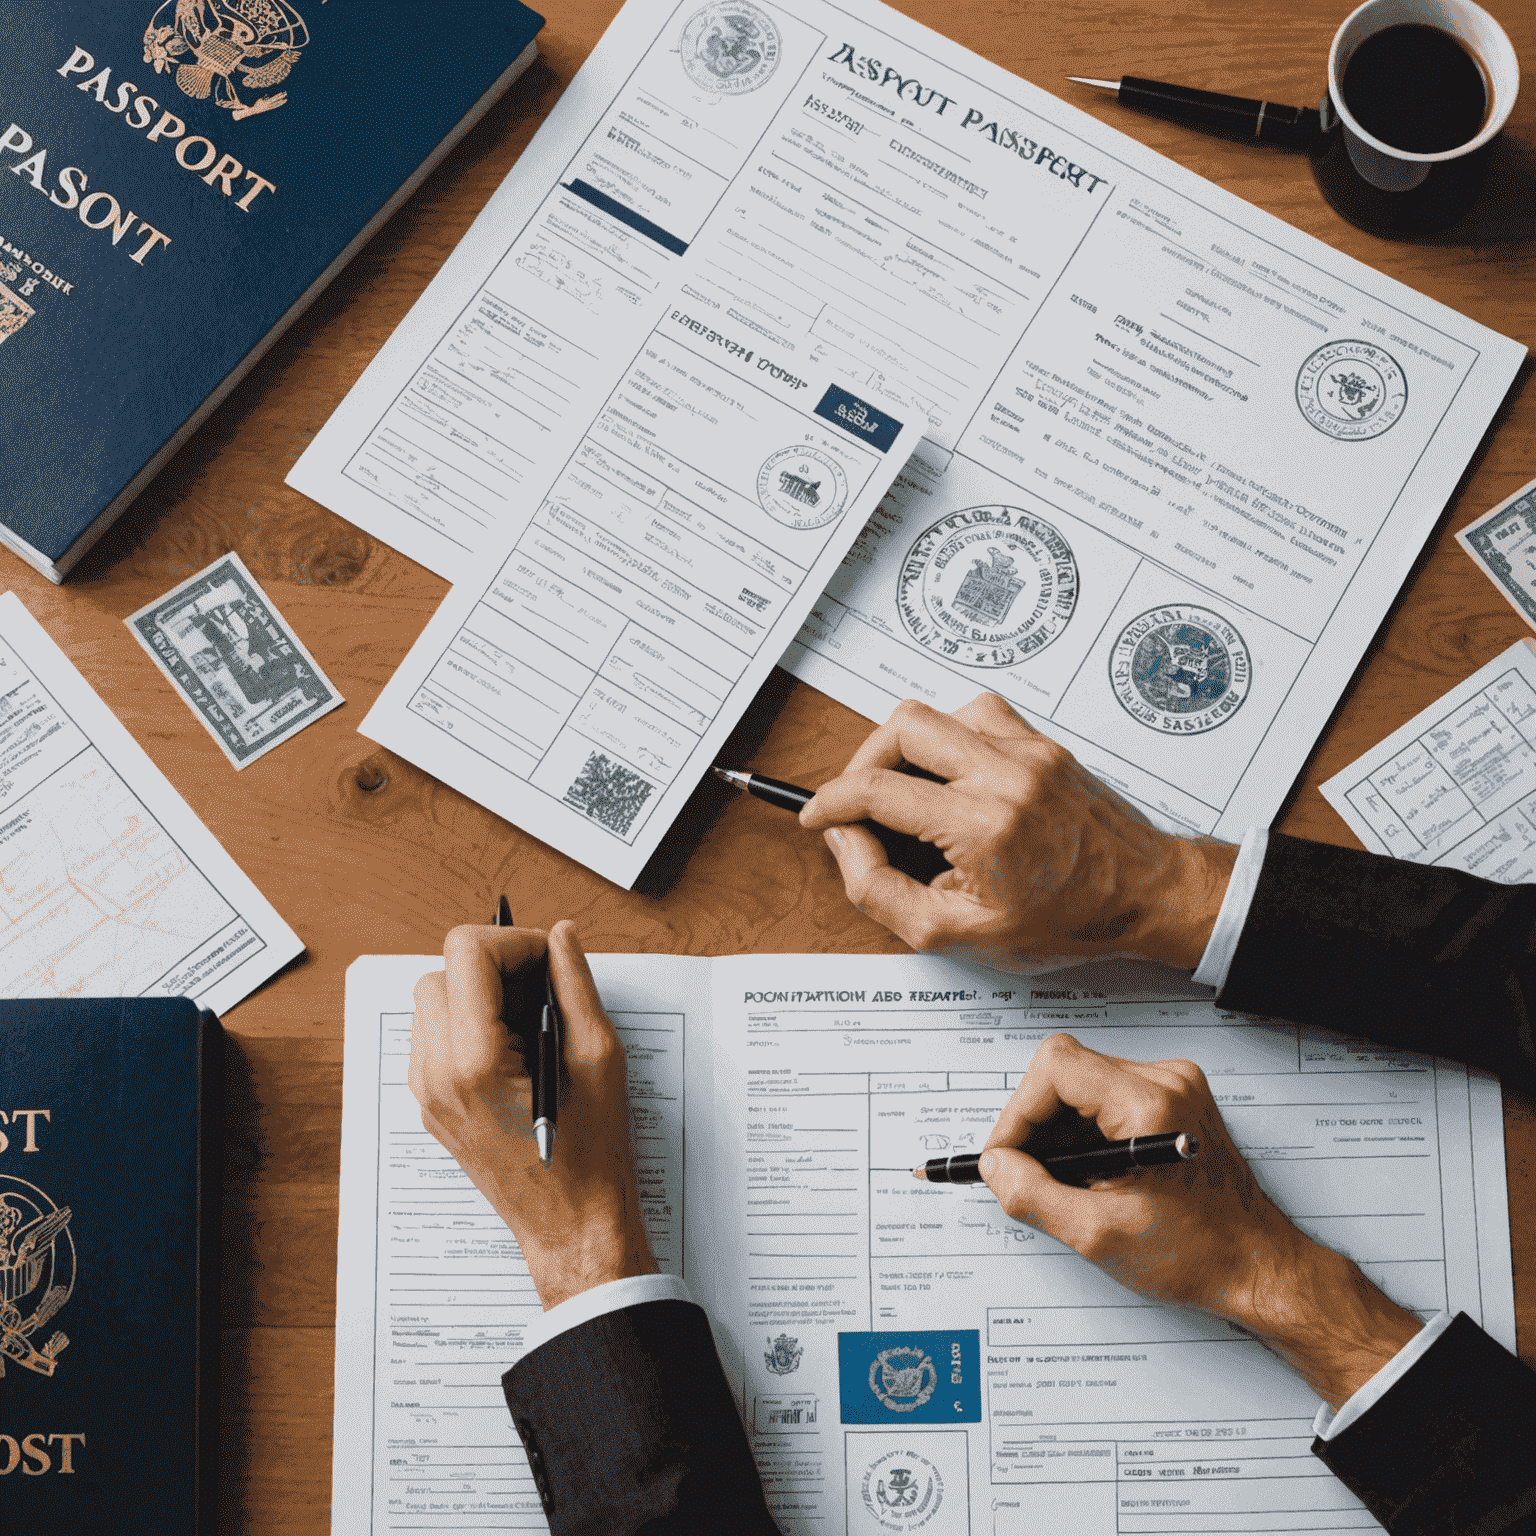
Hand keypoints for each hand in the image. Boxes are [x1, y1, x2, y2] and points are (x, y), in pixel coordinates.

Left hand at [409, 920, 656, 1308]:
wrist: (570, 1227)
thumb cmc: (591, 1154)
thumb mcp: (599, 1057)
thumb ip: (575, 986)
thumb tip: (561, 937)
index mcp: (476, 1061)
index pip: (467, 953)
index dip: (513, 942)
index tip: (548, 961)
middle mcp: (437, 1074)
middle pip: (442, 971)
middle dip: (494, 965)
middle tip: (542, 988)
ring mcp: (427, 1094)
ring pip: (432, 1002)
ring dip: (476, 994)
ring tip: (528, 1021)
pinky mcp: (430, 1106)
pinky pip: (433, 1038)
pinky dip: (467, 1025)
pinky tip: (512, 1049)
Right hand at [800, 694, 1235, 971]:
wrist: (1143, 895)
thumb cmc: (1066, 920)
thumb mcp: (956, 934)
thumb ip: (880, 891)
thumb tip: (845, 842)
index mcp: (984, 825)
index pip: (878, 790)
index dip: (831, 802)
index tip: (818, 816)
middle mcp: (1007, 774)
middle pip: (901, 727)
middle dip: (862, 762)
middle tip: (858, 800)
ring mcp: (1029, 751)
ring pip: (937, 713)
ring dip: (906, 749)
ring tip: (906, 792)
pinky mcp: (1041, 742)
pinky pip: (975, 716)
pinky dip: (947, 740)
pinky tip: (949, 776)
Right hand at [980, 1033, 1421, 1408]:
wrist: (1257, 1267)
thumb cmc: (1199, 1255)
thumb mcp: (1098, 1235)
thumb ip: (1032, 1195)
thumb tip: (995, 1166)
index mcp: (1151, 1105)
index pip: (1056, 1067)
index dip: (1019, 1111)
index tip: (1006, 1154)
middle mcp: (1166, 1081)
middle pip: (1066, 1072)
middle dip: (1037, 1124)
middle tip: (1026, 1173)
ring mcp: (1174, 1086)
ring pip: (1083, 1084)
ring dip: (1060, 1130)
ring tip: (1065, 1181)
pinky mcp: (1175, 1099)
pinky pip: (1107, 1096)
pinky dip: (1086, 1132)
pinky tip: (1092, 1173)